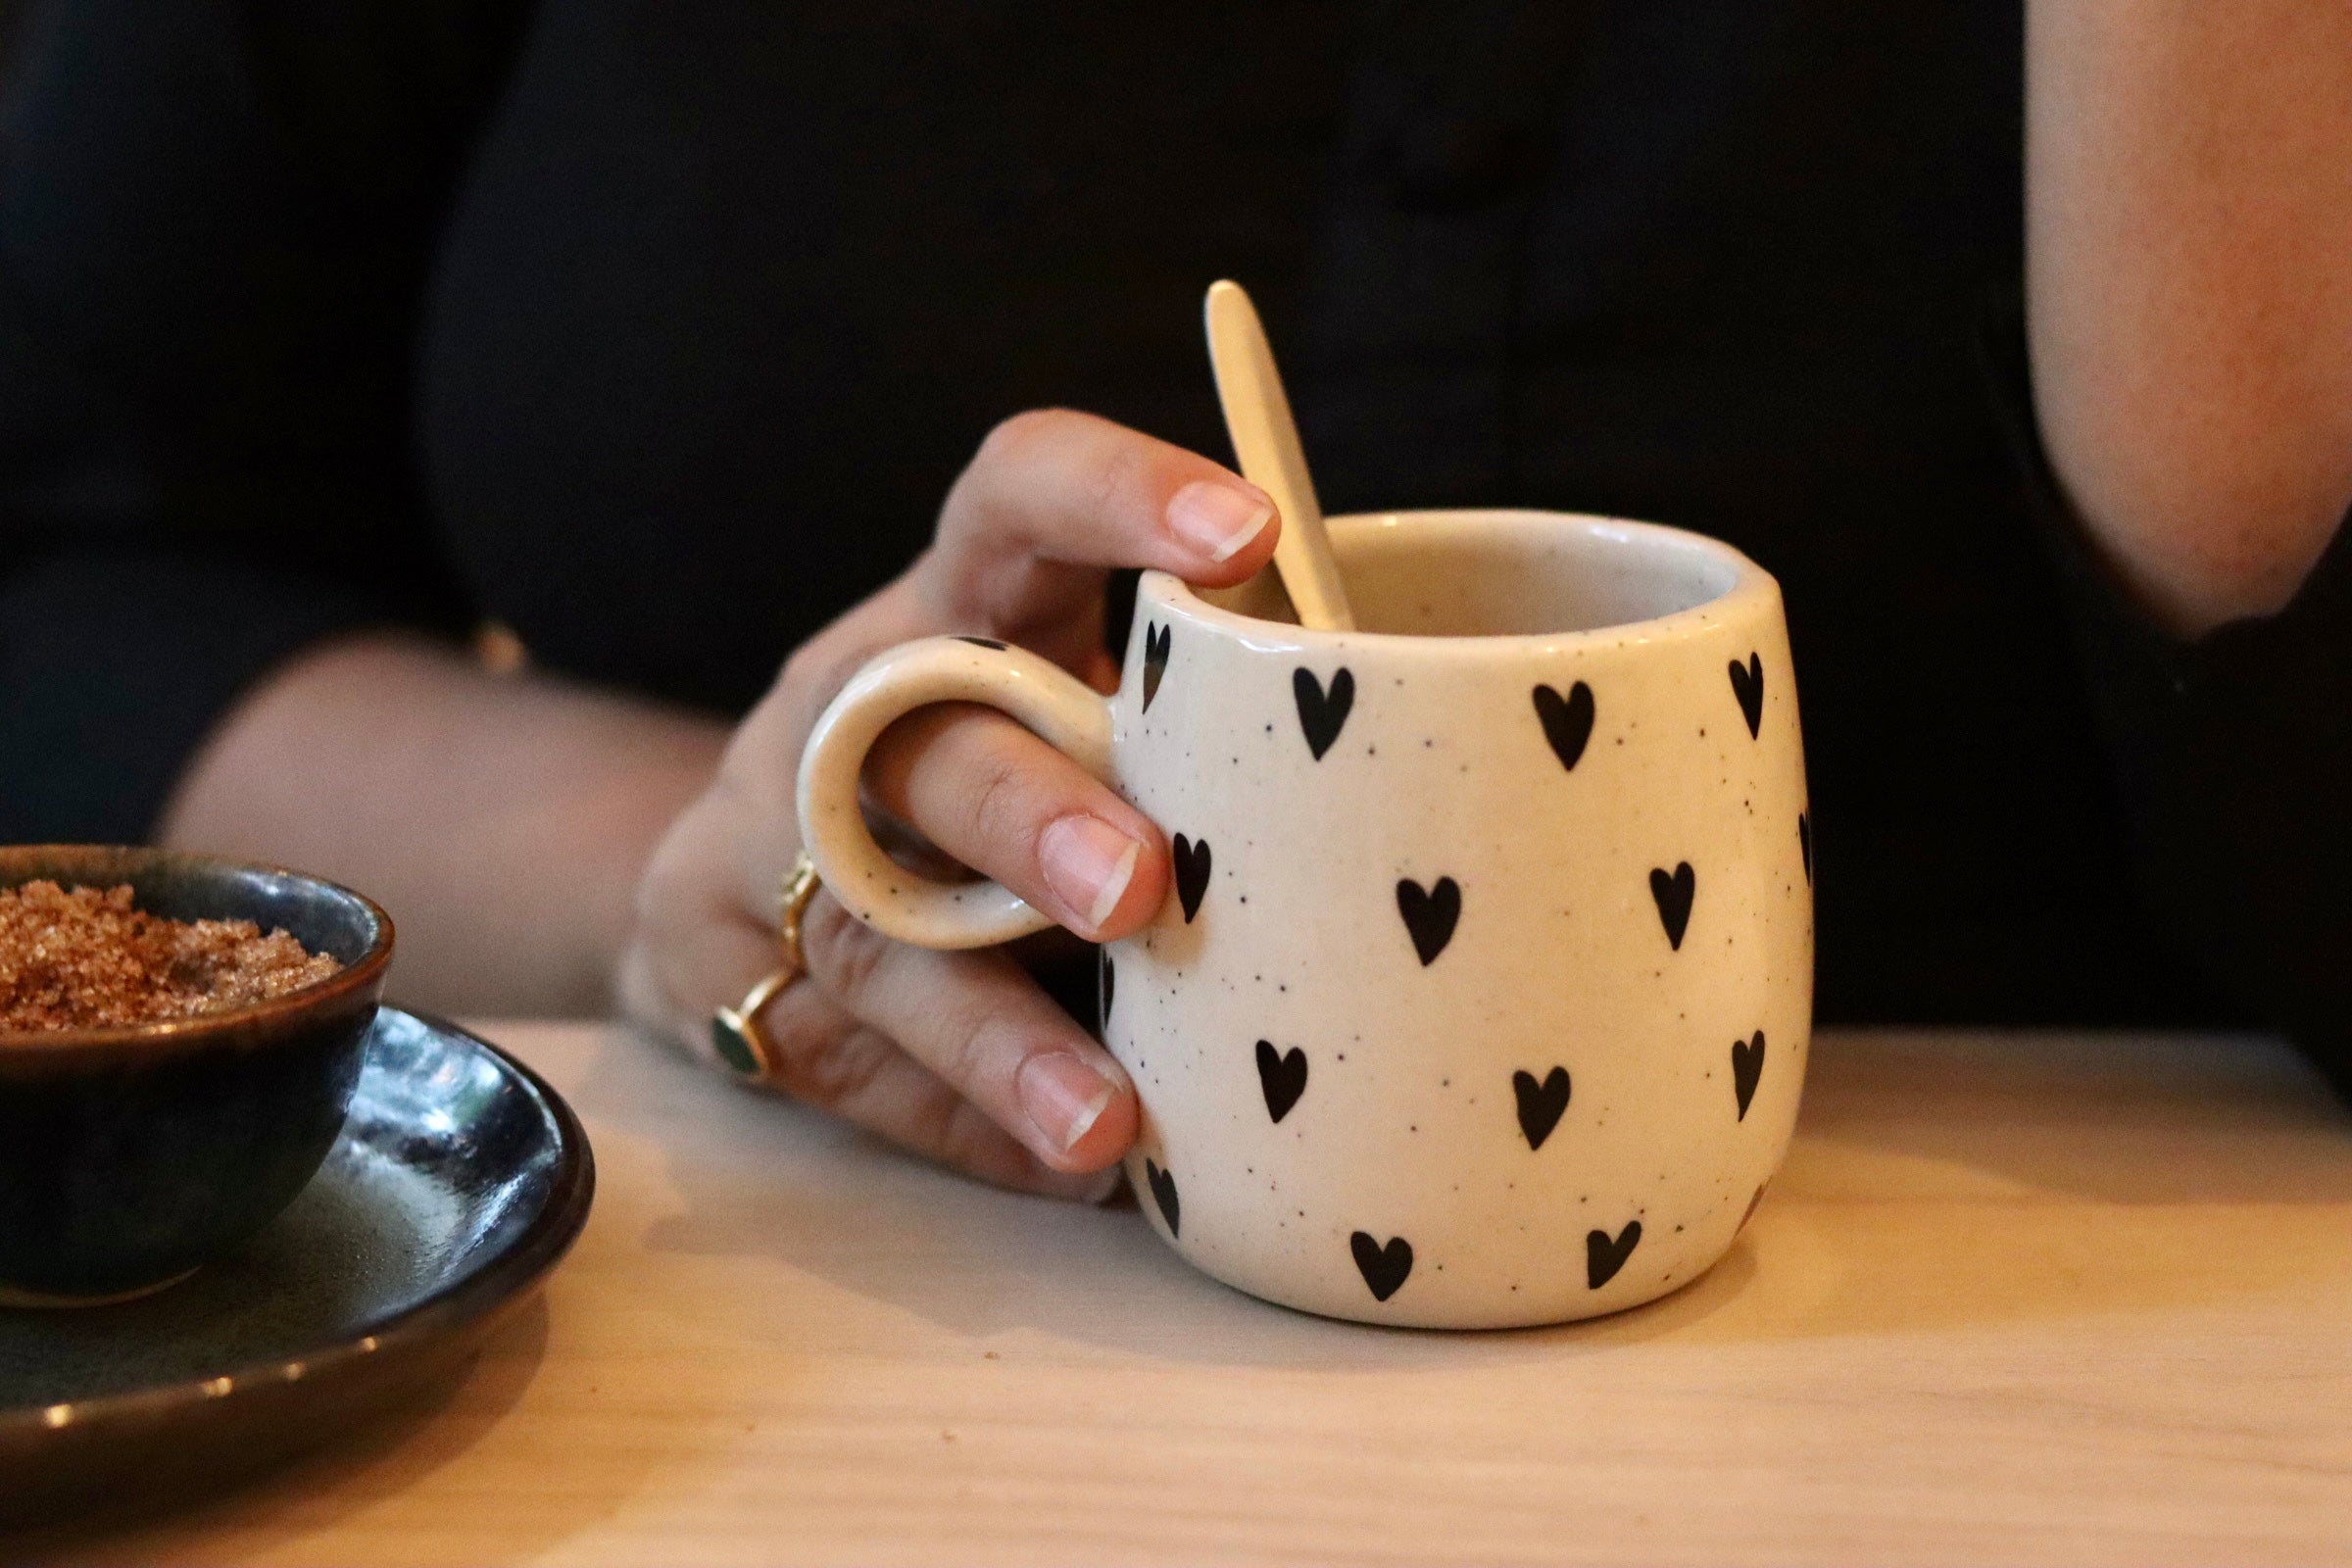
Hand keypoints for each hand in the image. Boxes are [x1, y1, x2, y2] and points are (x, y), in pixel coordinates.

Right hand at [619, 410, 1280, 1197]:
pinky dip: (971, 1124)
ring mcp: (771, 841)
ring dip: (997, 1031)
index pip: (1016, 498)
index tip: (1245, 537)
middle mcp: (854, 706)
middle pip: (932, 741)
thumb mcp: (1065, 701)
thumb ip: (1192, 724)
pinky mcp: (733, 972)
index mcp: (960, 603)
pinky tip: (1076, 1170)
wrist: (739, 869)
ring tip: (1109, 1122)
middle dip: (1032, 815)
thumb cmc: (989, 769)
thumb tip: (1434, 795)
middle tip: (1139, 890)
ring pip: (875, 930)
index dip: (1116, 495)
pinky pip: (856, 1061)